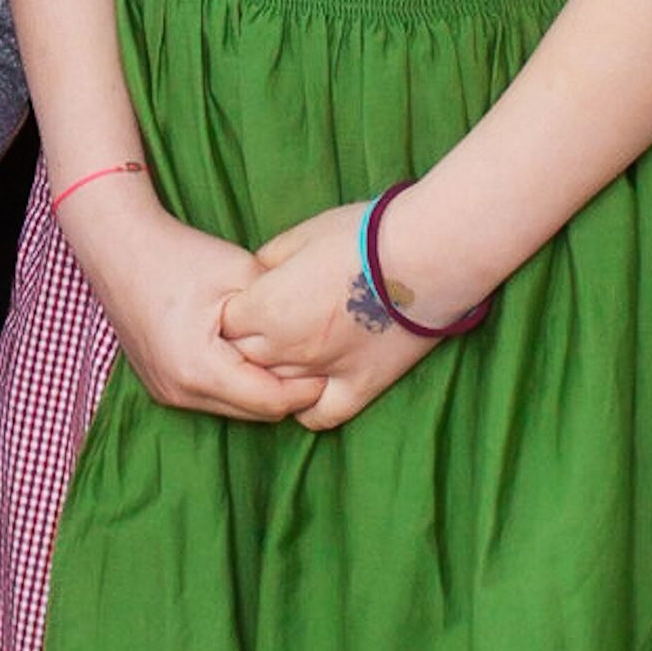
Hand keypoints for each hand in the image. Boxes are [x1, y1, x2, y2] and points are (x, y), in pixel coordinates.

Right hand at [61, 179, 311, 423]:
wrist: (119, 246)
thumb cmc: (179, 255)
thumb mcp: (242, 276)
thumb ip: (280, 314)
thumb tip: (315, 339)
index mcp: (200, 369)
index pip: (270, 402)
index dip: (306, 388)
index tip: (329, 366)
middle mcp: (179, 391)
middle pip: (254, 413)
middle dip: (286, 392)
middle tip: (314, 362)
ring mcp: (165, 392)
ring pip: (234, 408)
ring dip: (260, 389)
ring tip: (283, 356)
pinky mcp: (161, 385)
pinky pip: (211, 397)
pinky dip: (236, 383)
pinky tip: (249, 354)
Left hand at [219, 200, 461, 432]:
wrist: (425, 255)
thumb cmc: (362, 235)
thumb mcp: (301, 235)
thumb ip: (268, 261)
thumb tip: (257, 276)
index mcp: (267, 306)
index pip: (226, 323)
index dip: (234, 310)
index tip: (248, 300)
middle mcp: (287, 346)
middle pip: (244, 359)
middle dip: (247, 342)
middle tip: (266, 323)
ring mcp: (323, 371)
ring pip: (276, 389)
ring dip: (274, 372)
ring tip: (288, 349)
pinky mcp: (360, 386)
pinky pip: (320, 416)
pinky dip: (307, 405)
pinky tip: (310, 387)